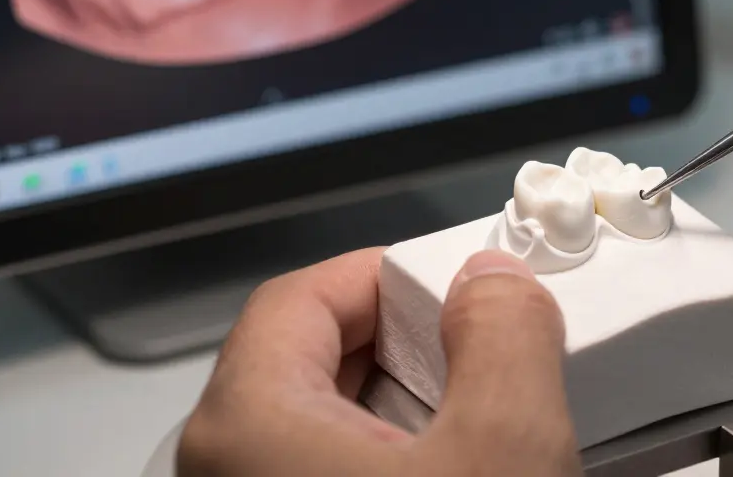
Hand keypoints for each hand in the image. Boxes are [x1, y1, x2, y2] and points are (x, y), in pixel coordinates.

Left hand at [176, 247, 581, 475]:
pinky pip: (333, 472)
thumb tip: (493, 284)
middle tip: (480, 358)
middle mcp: (228, 470)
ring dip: (411, 415)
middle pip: (313, 361)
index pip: (301, 296)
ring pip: (328, 427)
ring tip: (480, 429)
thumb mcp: (505, 451)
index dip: (390, 275)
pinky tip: (460, 471)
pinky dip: (399, 460)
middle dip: (411, 349)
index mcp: (247, 428)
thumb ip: (504, 337)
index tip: (454, 284)